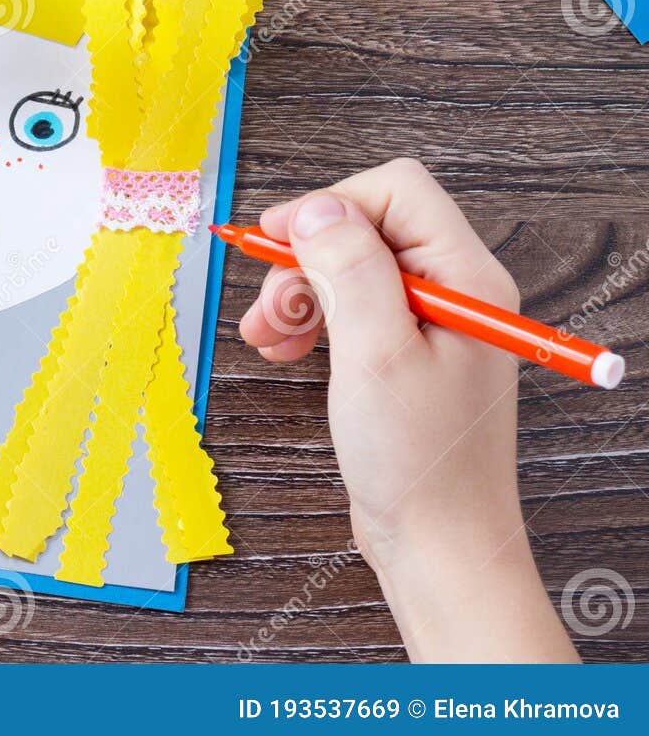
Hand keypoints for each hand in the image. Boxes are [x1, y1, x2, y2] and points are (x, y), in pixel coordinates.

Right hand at [237, 158, 575, 661]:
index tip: (279, 239)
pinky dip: (311, 320)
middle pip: (366, 227)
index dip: (331, 206)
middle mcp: (454, 291)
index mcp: (467, 279)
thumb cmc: (420, 463)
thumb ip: (349, 270)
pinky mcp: (405, 350)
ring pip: (349, 267)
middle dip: (306, 258)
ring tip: (268, 337)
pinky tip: (285, 349)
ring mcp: (430, 321)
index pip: (396, 191)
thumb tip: (316, 209)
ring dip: (299, 292)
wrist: (439, 544)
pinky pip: (350, 307)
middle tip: (269, 304)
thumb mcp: (375, 355)